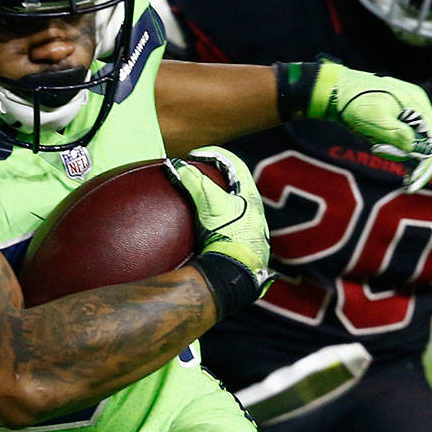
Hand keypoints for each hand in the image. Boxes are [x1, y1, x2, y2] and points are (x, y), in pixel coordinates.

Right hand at [168, 148, 272, 318]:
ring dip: (215, 199)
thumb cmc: (227, 237)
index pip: (235, 165)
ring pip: (233, 207)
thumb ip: (194, 182)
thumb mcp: (210, 205)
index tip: (195, 156)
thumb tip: (176, 165)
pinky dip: (214, 221)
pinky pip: (228, 227)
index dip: (214, 155)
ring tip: (196, 199)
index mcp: (252, 198)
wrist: (235, 275)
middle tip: (196, 174)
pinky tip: (203, 229)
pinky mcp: (241, 250)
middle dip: (215, 176)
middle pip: (235, 186)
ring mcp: (250, 233)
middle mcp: (255, 214)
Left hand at [310, 60, 431, 192]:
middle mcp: (416, 106)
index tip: (417, 181)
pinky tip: (375, 144)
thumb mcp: (379, 121)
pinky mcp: (395, 118)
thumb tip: (423, 152)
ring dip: (396, 151)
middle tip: (402, 178)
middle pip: (426, 142)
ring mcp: (406, 112)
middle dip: (412, 159)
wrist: (336, 92)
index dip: (429, 162)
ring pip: (412, 142)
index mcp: (417, 102)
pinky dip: (391, 147)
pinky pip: (401, 139)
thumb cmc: (356, 103)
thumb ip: (402, 136)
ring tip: (375, 145)